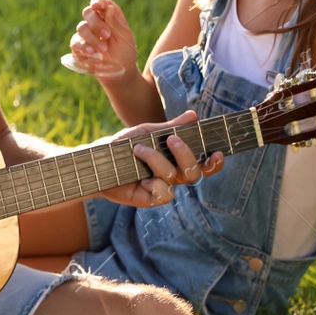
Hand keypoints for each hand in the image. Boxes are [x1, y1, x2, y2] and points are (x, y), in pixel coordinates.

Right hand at [69, 0, 139, 79]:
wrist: (120, 73)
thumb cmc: (125, 52)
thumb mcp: (125, 36)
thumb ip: (115, 22)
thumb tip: (108, 6)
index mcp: (109, 16)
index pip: (100, 3)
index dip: (96, 2)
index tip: (97, 6)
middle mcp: (96, 23)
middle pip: (87, 13)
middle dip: (96, 23)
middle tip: (107, 34)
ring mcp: (86, 35)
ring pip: (81, 27)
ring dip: (92, 37)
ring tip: (103, 49)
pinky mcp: (79, 48)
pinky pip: (75, 42)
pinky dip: (84, 46)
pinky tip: (92, 52)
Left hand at [96, 110, 224, 207]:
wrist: (98, 161)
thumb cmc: (123, 145)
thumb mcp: (146, 132)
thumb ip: (170, 127)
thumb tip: (193, 116)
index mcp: (176, 159)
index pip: (203, 164)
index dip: (214, 162)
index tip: (217, 152)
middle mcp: (173, 175)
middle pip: (194, 171)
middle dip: (186, 154)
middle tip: (171, 139)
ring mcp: (162, 187)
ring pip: (175, 178)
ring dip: (158, 160)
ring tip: (138, 149)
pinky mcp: (150, 199)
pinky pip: (164, 194)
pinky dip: (154, 183)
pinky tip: (140, 178)